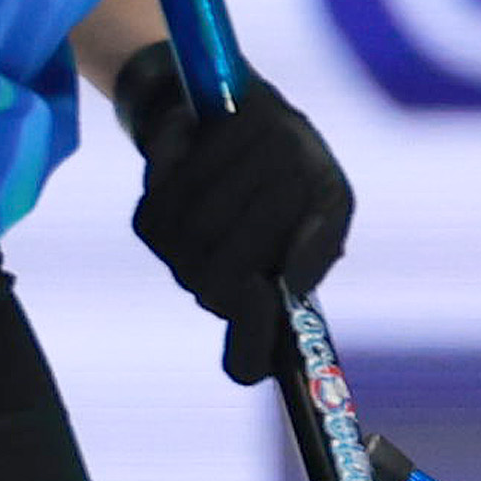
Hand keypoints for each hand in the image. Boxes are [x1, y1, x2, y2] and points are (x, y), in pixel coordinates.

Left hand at [115, 39, 353, 383]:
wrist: (235, 118)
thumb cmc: (297, 166)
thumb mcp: (331, 198)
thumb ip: (323, 240)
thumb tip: (296, 281)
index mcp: (269, 306)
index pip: (247, 361)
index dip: (251, 336)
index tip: (262, 289)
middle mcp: (221, 294)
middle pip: (219, 277)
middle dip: (260, 212)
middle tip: (286, 161)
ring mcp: (181, 262)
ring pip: (194, 229)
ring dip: (229, 173)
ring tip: (256, 136)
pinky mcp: (150, 226)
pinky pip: (161, 198)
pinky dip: (184, 159)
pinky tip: (205, 135)